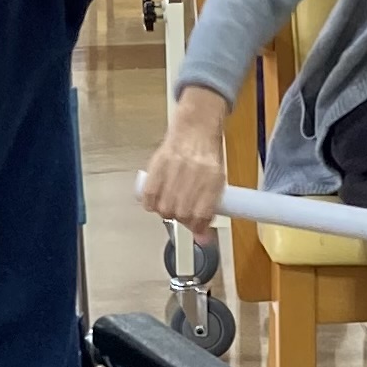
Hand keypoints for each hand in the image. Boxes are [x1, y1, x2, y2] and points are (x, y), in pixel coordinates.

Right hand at [142, 88, 232, 229]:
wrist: (196, 128)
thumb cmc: (207, 156)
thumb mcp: (216, 181)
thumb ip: (209, 209)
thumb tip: (203, 238)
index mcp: (213, 178)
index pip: (201, 214)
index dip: (198, 227)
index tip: (197, 230)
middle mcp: (194, 173)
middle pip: (182, 213)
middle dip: (182, 220)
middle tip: (183, 216)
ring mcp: (174, 168)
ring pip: (165, 208)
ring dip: (167, 213)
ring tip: (170, 207)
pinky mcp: (158, 164)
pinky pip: (149, 195)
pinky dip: (151, 204)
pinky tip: (156, 201)